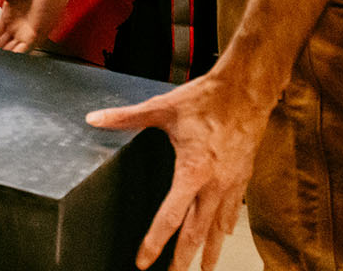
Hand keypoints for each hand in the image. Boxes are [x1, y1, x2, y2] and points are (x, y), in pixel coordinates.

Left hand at [86, 69, 272, 270]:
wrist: (248, 90)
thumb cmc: (207, 98)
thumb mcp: (162, 108)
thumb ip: (126, 117)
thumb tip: (95, 119)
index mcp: (192, 171)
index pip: (169, 218)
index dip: (154, 243)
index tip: (143, 261)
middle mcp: (215, 184)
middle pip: (197, 232)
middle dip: (183, 257)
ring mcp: (232, 183)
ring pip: (219, 226)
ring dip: (210, 249)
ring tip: (205, 268)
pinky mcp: (243, 177)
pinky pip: (235, 209)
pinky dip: (226, 226)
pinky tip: (224, 234)